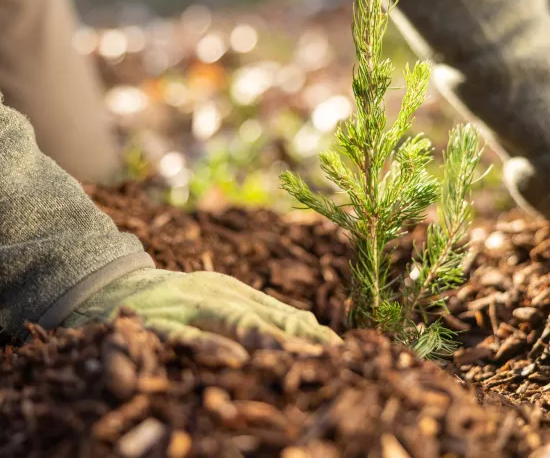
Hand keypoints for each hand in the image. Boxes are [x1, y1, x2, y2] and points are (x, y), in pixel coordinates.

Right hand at [62, 269, 340, 345]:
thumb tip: (314, 328)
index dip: (309, 334)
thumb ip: (265, 313)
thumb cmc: (177, 299)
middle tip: (330, 358)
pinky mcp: (154, 323)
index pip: (277, 315)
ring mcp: (185, 308)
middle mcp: (213, 297)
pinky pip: (184, 337)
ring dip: (266, 340)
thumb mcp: (222, 299)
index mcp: (232, 293)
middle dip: (297, 338)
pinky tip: (234, 359)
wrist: (110, 286)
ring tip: (300, 356)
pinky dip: (210, 346)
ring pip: (231, 324)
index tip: (344, 351)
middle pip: (261, 318)